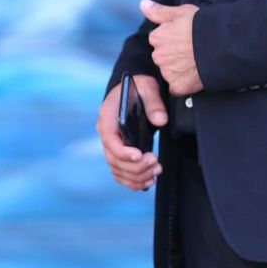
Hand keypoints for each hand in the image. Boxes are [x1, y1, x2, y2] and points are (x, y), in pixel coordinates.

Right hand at [96, 75, 166, 190]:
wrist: (133, 88)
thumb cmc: (137, 86)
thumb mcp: (146, 87)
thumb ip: (153, 103)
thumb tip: (161, 120)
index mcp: (107, 116)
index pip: (110, 140)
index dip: (123, 152)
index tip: (140, 155)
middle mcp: (105, 132)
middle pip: (114, 159)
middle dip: (135, 167)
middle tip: (155, 164)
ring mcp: (110, 144)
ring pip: (117, 169)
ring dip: (136, 176)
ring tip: (155, 172)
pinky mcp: (118, 151)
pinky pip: (120, 172)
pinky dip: (132, 180)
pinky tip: (147, 181)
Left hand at [142, 0, 203, 96]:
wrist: (221, 45)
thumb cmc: (202, 26)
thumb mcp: (180, 12)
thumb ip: (159, 11)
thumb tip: (143, 4)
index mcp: (157, 38)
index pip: (158, 40)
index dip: (172, 38)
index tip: (184, 38)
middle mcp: (159, 56)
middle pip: (163, 57)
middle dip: (173, 55)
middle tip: (190, 50)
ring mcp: (168, 72)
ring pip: (169, 72)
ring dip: (178, 69)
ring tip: (195, 61)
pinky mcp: (178, 86)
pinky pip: (177, 87)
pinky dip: (184, 83)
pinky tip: (195, 74)